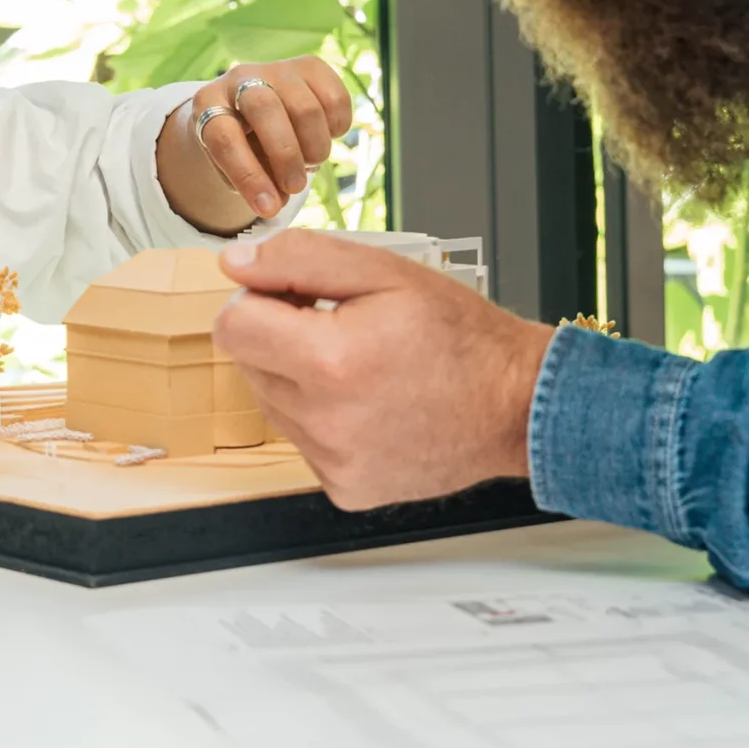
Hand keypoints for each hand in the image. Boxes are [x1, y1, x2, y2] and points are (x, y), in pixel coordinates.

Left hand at [158, 57, 354, 232]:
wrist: (251, 108)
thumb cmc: (241, 146)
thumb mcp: (234, 167)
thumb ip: (254, 185)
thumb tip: (278, 202)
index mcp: (208, 103)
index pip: (224, 138)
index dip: (247, 176)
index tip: (268, 208)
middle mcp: (239, 78)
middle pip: (265, 109)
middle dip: (285, 155)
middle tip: (295, 187)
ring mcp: (277, 68)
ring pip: (305, 107)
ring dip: (314, 147)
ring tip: (311, 164)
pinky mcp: (310, 65)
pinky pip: (334, 96)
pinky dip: (336, 126)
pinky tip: (326, 137)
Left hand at [213, 229, 556, 510]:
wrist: (517, 406)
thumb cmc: (462, 338)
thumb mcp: (385, 270)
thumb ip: (299, 259)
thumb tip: (234, 265)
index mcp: (330, 361)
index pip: (232, 326)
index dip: (259, 301)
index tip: (297, 297)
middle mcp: (326, 422)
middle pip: (249, 365)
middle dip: (281, 338)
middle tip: (341, 328)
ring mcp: (334, 462)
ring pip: (273, 404)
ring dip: (301, 379)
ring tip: (362, 367)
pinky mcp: (346, 488)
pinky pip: (303, 442)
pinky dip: (324, 419)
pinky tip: (370, 405)